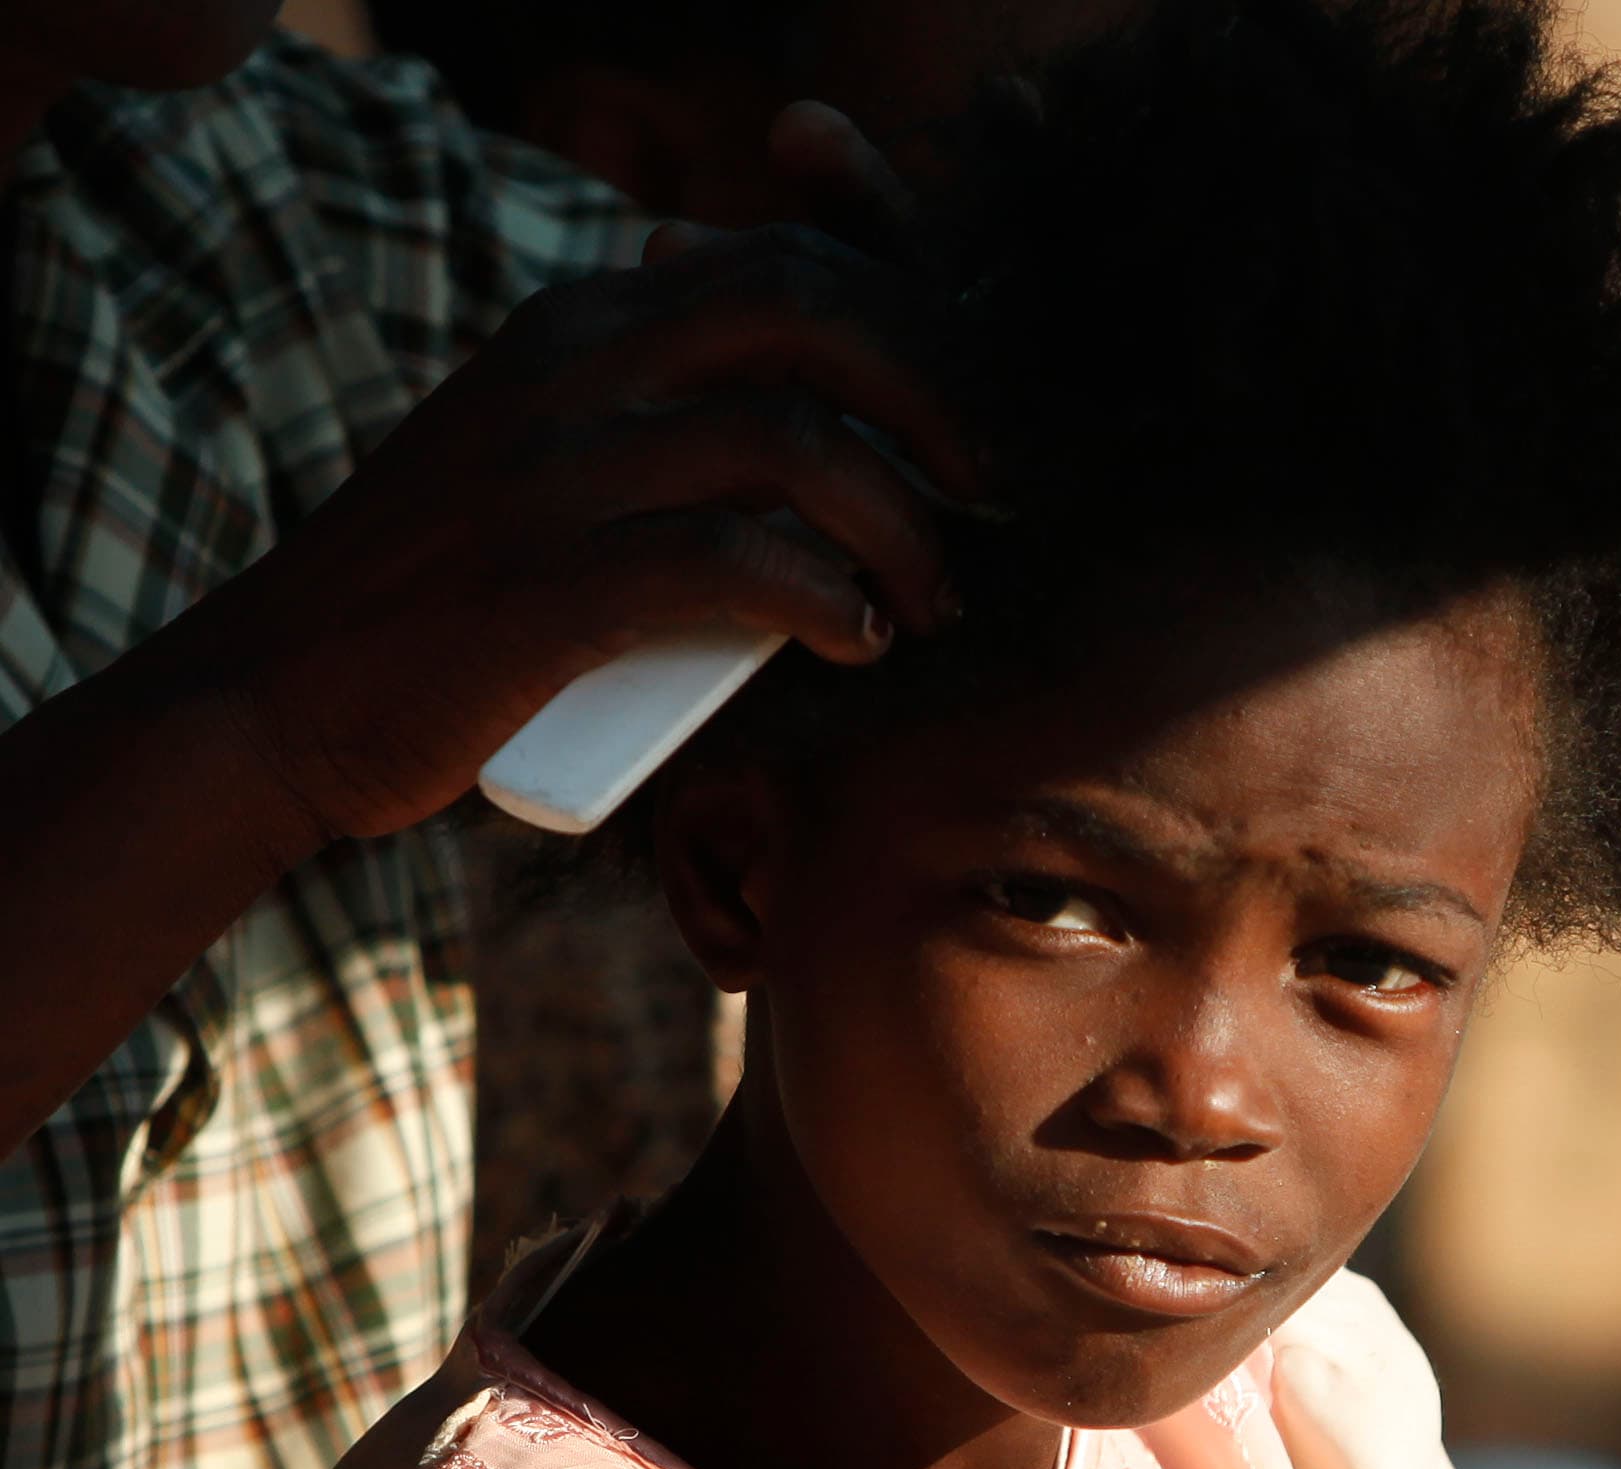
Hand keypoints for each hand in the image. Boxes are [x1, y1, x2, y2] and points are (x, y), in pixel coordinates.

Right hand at [138, 105, 981, 857]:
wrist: (273, 701)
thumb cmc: (447, 605)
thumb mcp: (550, 469)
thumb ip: (659, 427)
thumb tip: (821, 436)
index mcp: (581, 323)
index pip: (787, 265)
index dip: (916, 328)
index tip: (980, 426)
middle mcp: (569, 367)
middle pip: (812, 313)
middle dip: (941, 401)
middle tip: (995, 499)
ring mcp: (552, 470)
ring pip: (794, 441)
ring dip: (902, 526)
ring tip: (934, 601)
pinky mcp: (546, 584)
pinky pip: (734, 561)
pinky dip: (828, 600)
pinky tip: (860, 644)